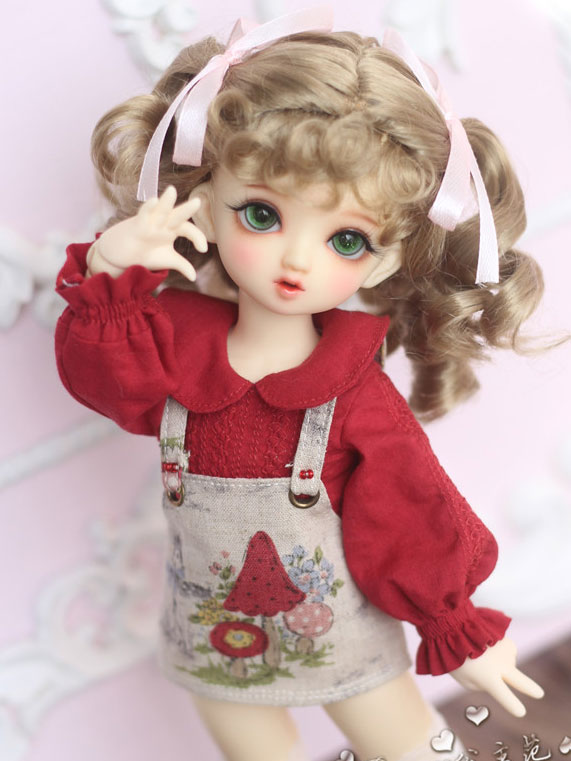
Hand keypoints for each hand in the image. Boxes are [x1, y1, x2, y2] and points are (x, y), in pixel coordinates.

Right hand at [87, 186, 207, 279]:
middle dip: (187, 209)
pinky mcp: (135, 227)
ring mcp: (149, 223)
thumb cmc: (144, 253)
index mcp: (171, 229)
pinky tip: (153, 201)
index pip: (188, 229)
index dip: (198, 237)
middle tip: (198, 202)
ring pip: (159, 210)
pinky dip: (147, 208)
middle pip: (177, 215)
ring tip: (172, 191)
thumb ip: (182, 265)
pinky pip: (142, 215)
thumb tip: (195, 277)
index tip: (203, 250)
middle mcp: (162, 223)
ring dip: (165, 201)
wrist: (119, 255)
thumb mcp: (166, 260)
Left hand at [450, 637, 543, 716]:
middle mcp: (501, 665)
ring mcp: (506, 652)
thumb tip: (499, 682)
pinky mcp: (508, 641)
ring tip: (481, 654)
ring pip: (509, 665)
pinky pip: (507, 653)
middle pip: (520, 681)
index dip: (512, 705)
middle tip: (539, 694)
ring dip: (500, 664)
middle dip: (530, 688)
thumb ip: (484, 686)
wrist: (455, 626)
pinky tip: (488, 646)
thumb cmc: (457, 657)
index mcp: (489, 678)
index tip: (520, 712)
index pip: (504, 696)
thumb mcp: (466, 679)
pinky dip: (500, 652)